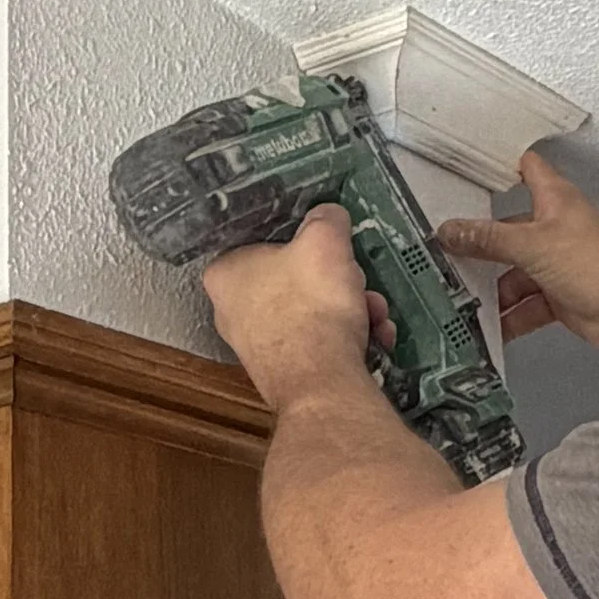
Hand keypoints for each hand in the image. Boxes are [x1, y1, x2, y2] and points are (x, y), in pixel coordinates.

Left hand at [204, 205, 396, 414]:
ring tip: (374, 314)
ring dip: (352, 308)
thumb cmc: (312, 305)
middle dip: (338, 281)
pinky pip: (319, 343)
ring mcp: (258, 347)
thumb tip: (329, 214)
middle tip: (357, 281)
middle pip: (295, 280)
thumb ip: (327, 219)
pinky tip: (374, 338)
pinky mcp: (285, 373)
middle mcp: (231, 312)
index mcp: (224, 274)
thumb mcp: (325, 242)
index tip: (328, 246)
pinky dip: (349, 338)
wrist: (323, 384)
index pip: (261, 242)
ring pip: (313, 312)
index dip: (300, 240)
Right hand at [436, 151, 598, 367]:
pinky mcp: (560, 295)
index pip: (526, 169)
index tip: (470, 169)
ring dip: (493, 289)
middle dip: (482, 244)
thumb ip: (489, 240)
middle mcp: (555, 228)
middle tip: (448, 253)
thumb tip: (453, 231)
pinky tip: (491, 327)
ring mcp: (558, 263)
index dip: (501, 164)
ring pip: (515, 273)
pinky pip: (527, 305)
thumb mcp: (532, 246)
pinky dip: (510, 317)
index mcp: (554, 200)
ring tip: (464, 299)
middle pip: (509, 230)